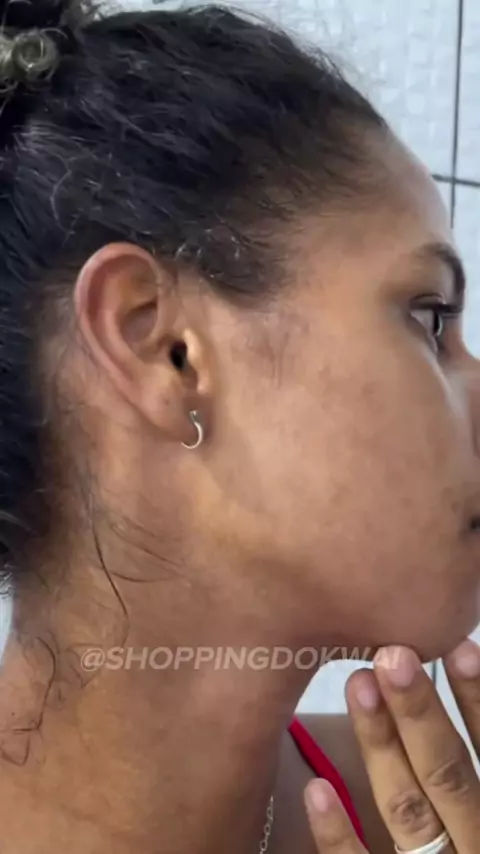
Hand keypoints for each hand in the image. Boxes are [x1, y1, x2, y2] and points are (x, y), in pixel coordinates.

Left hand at [303, 640, 479, 852]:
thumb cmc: (473, 842)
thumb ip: (471, 776)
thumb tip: (458, 684)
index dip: (479, 702)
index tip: (459, 647)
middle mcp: (477, 847)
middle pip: (449, 777)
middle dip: (421, 714)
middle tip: (392, 654)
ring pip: (407, 812)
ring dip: (382, 746)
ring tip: (359, 683)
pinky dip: (340, 837)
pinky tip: (316, 791)